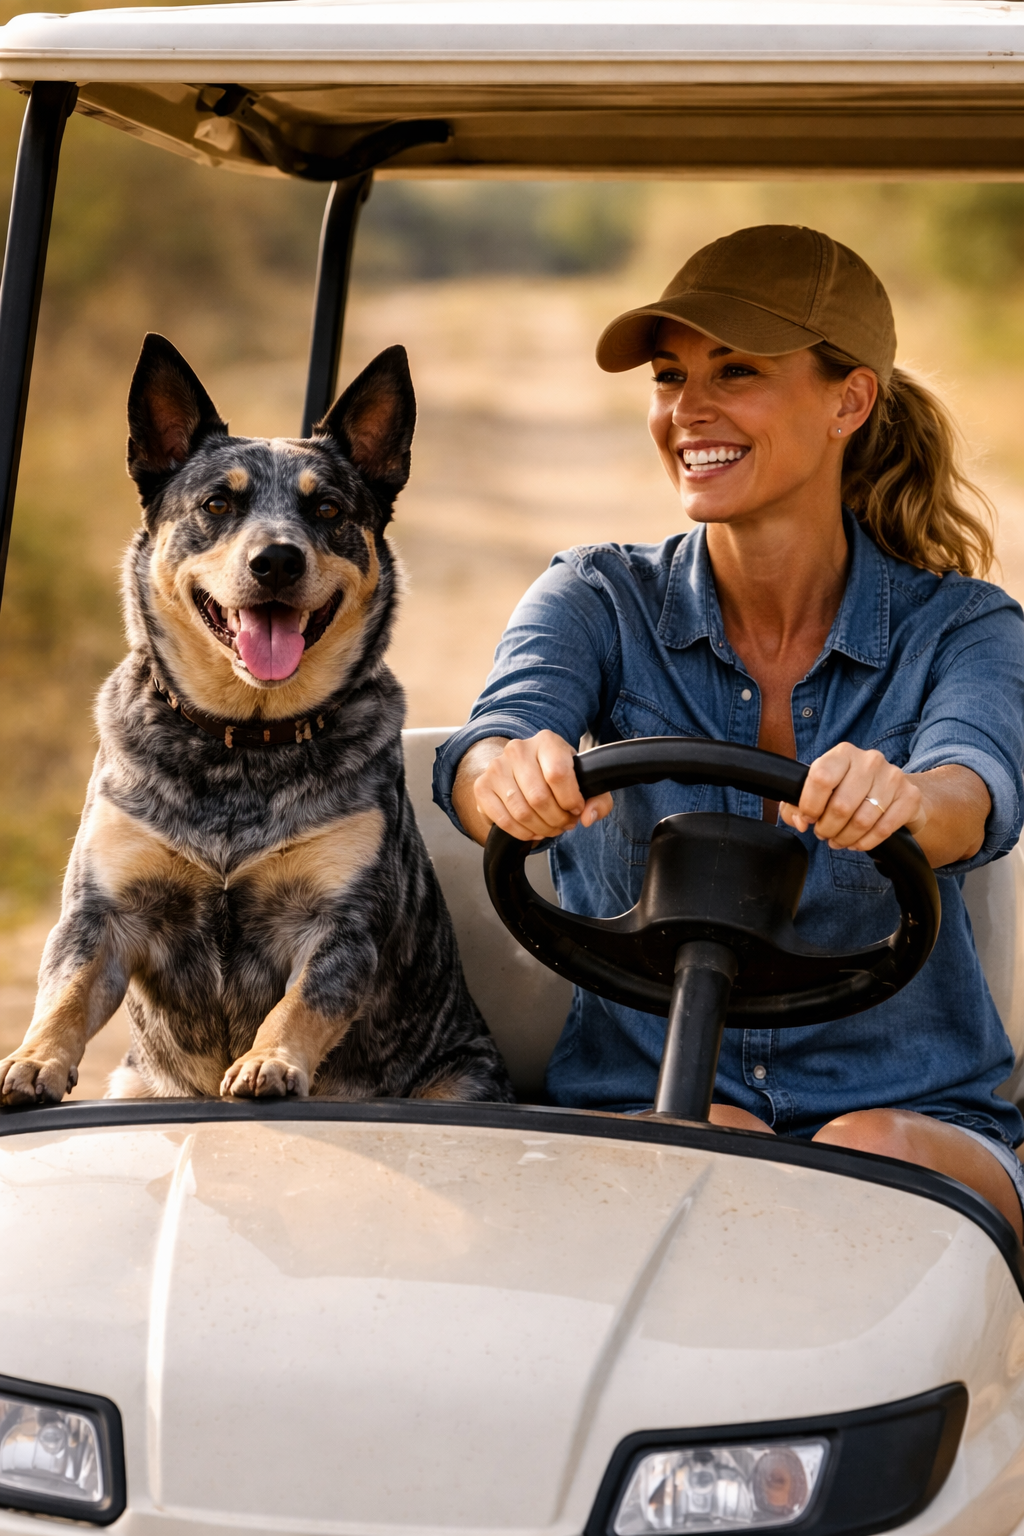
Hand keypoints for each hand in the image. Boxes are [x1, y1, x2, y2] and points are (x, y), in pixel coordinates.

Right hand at [456, 731, 612, 844]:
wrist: (523, 769)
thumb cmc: (558, 775)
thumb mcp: (584, 781)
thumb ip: (598, 799)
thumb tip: (588, 817)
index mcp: (546, 741)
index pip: (558, 774)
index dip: (571, 800)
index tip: (576, 808)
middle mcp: (518, 749)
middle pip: (539, 797)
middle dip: (557, 819)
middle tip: (564, 823)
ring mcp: (496, 767)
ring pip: (522, 812)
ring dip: (541, 828)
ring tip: (550, 827)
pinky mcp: (482, 786)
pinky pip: (503, 820)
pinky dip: (522, 833)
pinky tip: (533, 830)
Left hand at [779, 742, 923, 851]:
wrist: (894, 791)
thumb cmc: (848, 790)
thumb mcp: (819, 790)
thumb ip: (795, 806)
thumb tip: (800, 822)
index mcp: (843, 753)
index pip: (820, 778)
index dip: (809, 805)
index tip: (809, 818)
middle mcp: (870, 760)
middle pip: (841, 805)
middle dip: (827, 828)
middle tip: (824, 834)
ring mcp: (893, 777)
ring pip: (861, 821)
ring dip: (845, 838)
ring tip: (839, 840)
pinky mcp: (909, 796)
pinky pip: (883, 829)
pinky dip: (866, 842)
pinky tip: (857, 843)